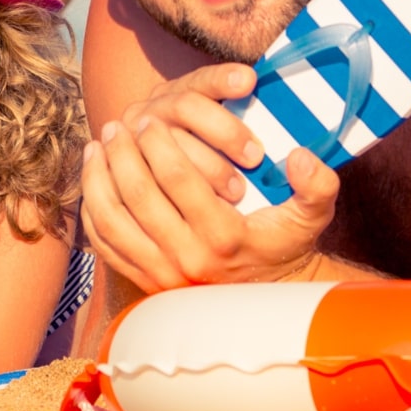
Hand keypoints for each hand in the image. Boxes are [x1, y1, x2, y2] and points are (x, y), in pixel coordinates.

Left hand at [81, 63, 339, 291]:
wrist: (266, 292)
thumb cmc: (285, 243)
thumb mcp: (312, 216)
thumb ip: (317, 184)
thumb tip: (299, 157)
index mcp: (224, 238)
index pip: (177, 178)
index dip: (158, 142)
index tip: (149, 117)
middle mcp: (188, 259)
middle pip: (138, 194)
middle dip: (123, 152)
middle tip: (117, 125)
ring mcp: (161, 275)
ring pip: (113, 219)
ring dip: (98, 178)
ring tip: (97, 146)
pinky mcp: (144, 282)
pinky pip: (105, 244)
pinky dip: (93, 210)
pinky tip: (94, 182)